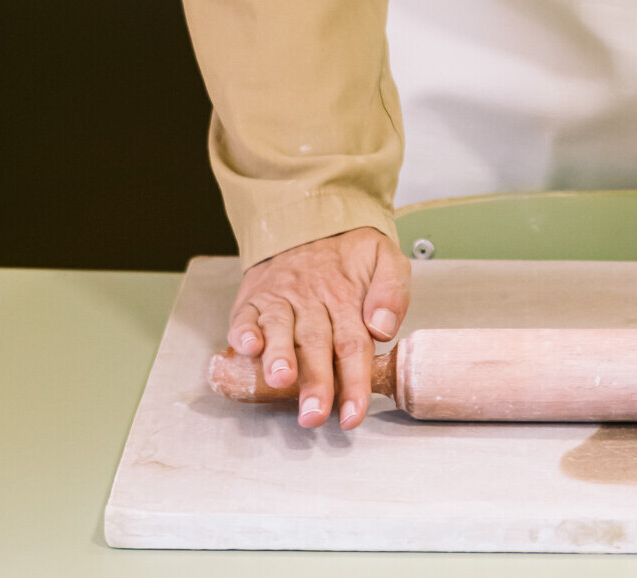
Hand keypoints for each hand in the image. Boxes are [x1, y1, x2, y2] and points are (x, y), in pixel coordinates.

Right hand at [227, 226, 411, 430]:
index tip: (352, 414)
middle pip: (316, 346)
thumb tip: (383, 328)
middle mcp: (312, 303)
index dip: (354, 383)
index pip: (354, 346)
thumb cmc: (348, 253)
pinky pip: (246, 316)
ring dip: (279, 356)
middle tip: (314, 414)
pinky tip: (248, 347)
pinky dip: (244, 332)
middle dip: (315, 383)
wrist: (307, 222)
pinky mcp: (254, 300)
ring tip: (281, 380)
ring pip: (280, 330)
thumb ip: (392, 291)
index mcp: (347, 300)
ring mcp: (281, 301)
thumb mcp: (385, 258)